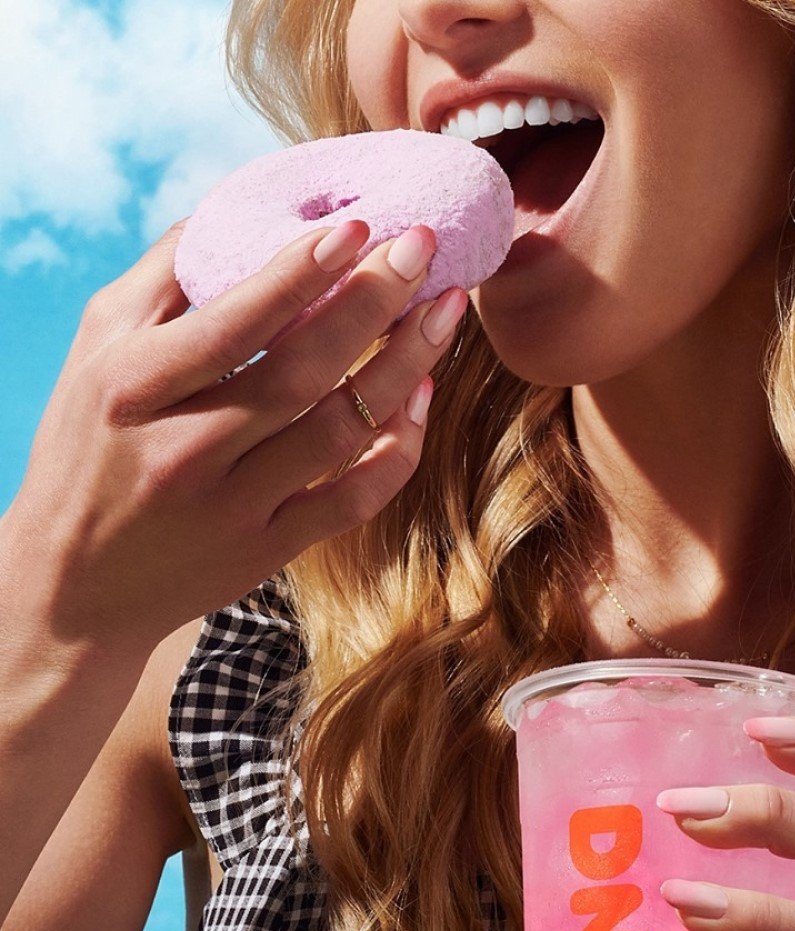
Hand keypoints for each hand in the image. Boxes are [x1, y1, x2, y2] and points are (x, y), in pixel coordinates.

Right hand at [4, 217, 465, 656]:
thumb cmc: (88, 449)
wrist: (76, 585)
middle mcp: (186, 450)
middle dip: (375, 302)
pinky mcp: (271, 550)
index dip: (302, 271)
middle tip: (424, 248)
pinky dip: (398, 449)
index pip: (233, 322)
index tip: (360, 226)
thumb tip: (233, 208)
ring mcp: (235, 507)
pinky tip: (420, 397)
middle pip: (304, 371)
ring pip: (342, 432)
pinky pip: (354, 500)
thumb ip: (162, 281)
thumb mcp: (96, 353)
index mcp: (134, 389)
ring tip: (443, 313)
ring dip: (404, 367)